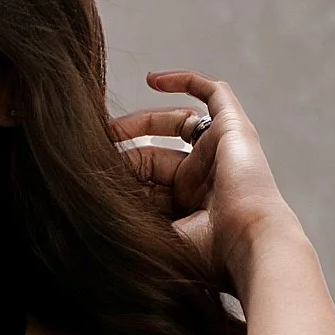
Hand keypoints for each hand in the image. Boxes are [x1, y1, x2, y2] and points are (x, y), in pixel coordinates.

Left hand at [111, 70, 303, 293]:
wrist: (249, 245)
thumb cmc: (206, 254)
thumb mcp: (155, 238)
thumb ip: (127, 218)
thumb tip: (85, 206)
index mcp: (189, 209)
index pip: (146, 182)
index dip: (119, 173)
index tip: (89, 171)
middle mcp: (205, 180)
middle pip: (156, 153)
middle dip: (124, 148)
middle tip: (93, 145)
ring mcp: (220, 153)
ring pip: (177, 124)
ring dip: (142, 121)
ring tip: (110, 127)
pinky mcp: (234, 130)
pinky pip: (213, 93)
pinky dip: (186, 81)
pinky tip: (152, 80)